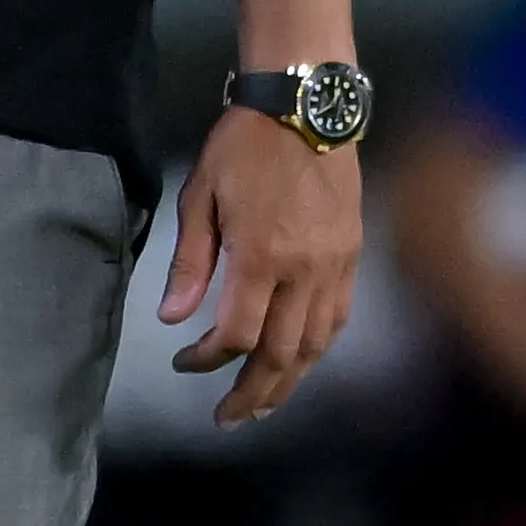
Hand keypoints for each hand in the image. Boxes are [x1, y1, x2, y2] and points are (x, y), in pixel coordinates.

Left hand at [159, 107, 362, 427]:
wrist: (306, 106)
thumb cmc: (243, 146)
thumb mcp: (200, 195)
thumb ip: (189, 262)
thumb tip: (173, 318)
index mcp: (260, 256)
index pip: (236, 334)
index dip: (208, 359)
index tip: (184, 360)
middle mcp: (303, 270)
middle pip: (280, 354)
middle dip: (251, 393)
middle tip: (226, 419)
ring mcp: (334, 266)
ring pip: (315, 345)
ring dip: (289, 382)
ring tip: (263, 405)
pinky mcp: (351, 256)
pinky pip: (338, 318)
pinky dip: (317, 348)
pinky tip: (298, 361)